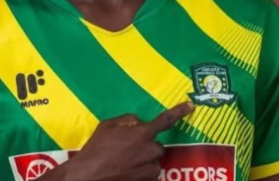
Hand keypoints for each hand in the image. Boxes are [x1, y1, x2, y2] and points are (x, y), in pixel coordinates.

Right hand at [64, 102, 193, 180]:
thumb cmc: (95, 149)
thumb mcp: (107, 126)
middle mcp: (151, 150)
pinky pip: (149, 175)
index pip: (165, 120)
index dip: (179, 111)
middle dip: (146, 147)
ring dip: (144, 161)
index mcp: (142, 133)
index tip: (190, 105)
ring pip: (153, 161)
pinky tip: (125, 172)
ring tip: (123, 164)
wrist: (88, 176)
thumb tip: (138, 122)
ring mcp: (150, 169)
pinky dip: (140, 173)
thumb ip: (127, 121)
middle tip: (128, 150)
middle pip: (157, 145)